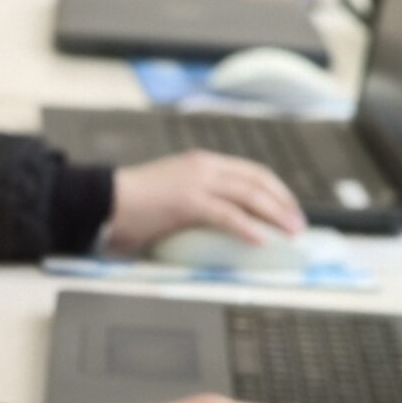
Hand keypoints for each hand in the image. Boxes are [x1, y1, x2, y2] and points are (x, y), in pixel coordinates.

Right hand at [105, 151, 302, 252]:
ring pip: (249, 194)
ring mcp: (196, 182)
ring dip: (274, 214)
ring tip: (289, 232)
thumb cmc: (134, 204)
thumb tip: (223, 222)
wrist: (104, 201)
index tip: (289, 208)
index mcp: (202, 163)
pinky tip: (260, 239)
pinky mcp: (188, 202)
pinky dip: (247, 227)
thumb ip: (200, 201)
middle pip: (257, 180)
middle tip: (297, 224)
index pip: (251, 171)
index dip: (276, 190)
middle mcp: (204, 167)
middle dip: (283, 202)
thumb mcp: (175, 193)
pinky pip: (227, 214)